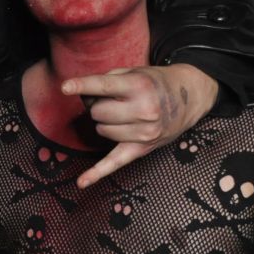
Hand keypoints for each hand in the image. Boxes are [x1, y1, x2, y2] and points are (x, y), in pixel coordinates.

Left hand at [62, 63, 216, 188]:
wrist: (189, 97)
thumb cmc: (155, 82)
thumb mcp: (134, 71)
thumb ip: (107, 79)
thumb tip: (82, 96)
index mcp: (139, 87)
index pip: (104, 87)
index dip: (82, 85)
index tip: (64, 87)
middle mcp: (143, 110)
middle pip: (98, 112)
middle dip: (97, 104)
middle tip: (109, 99)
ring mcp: (143, 133)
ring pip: (101, 130)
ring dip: (104, 122)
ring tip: (119, 113)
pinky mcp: (141, 149)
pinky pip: (114, 163)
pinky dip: (96, 173)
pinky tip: (81, 182)